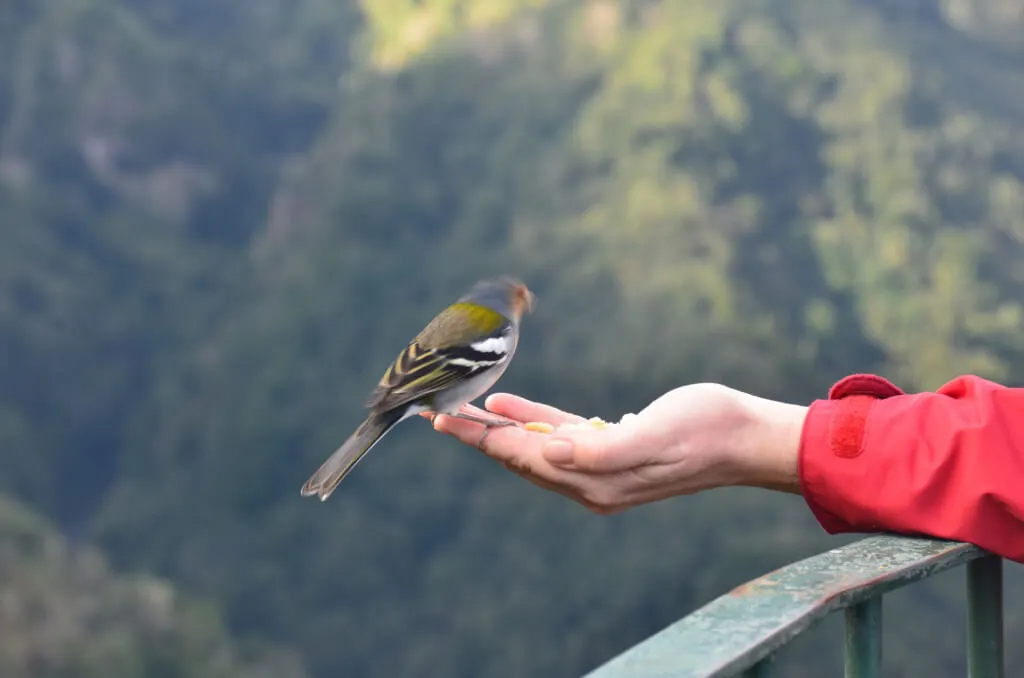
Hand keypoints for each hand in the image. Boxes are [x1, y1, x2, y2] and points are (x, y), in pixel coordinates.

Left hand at [427, 385, 806, 513]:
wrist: (744, 437)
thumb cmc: (705, 430)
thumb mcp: (653, 436)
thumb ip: (601, 449)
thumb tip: (549, 453)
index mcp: (596, 481)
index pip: (523, 458)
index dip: (482, 439)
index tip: (444, 420)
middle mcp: (592, 480)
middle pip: (520, 456)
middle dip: (479, 436)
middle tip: (438, 413)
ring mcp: (601, 467)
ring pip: (535, 446)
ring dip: (499, 429)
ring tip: (464, 410)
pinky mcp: (612, 447)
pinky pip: (561, 435)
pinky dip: (532, 421)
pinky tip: (510, 405)